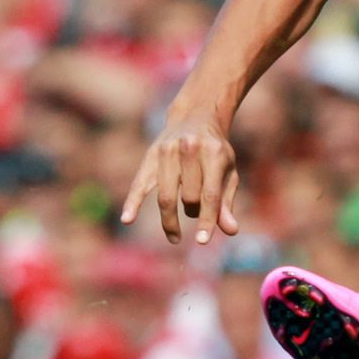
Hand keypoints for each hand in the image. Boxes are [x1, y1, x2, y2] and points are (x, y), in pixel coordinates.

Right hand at [121, 108, 240, 244]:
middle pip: (188, 196)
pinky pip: (140, 184)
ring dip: (170, 220)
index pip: (210, 195)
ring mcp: (167, 151)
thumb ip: (227, 202)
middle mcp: (190, 149)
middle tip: (196, 211)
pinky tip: (127, 219)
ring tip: (175, 236)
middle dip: (194, 212)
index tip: (202, 242)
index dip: (207, 220)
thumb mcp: (228, 172)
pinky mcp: (150, 157)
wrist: (195, 117)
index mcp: (214, 153)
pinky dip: (133, 202)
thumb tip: (231, 231)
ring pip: (166, 196)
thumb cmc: (216, 152)